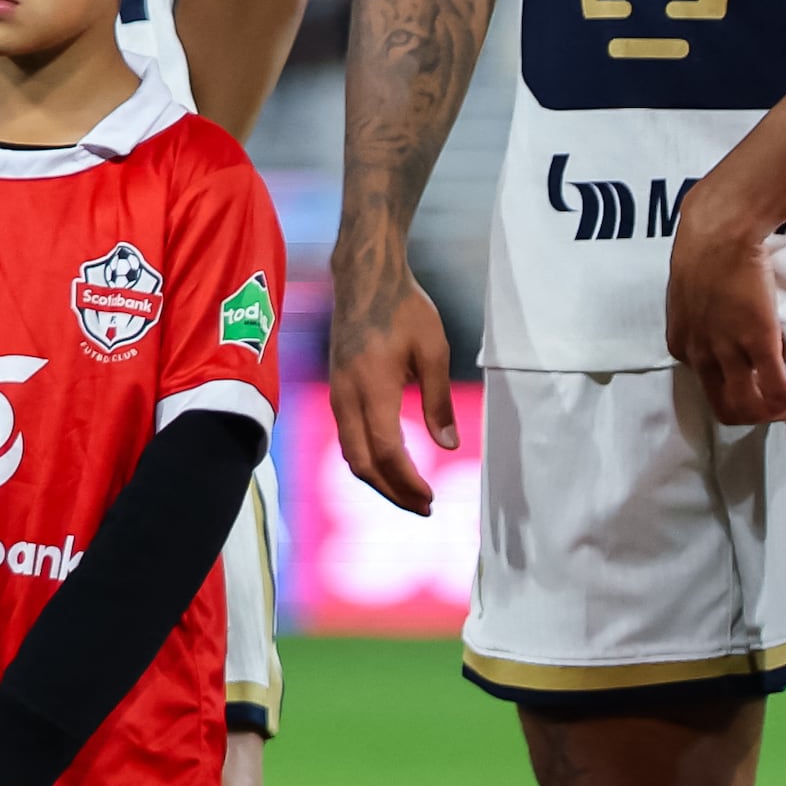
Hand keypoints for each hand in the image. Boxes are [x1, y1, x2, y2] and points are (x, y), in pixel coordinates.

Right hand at [322, 240, 458, 518]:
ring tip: (408, 494)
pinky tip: (389, 465)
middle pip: (363, 463)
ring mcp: (337, 394)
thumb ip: (438, 400)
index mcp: (372, 388)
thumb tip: (448, 445)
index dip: (407, 481)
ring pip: (351, 454)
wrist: (364, 278)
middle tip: (423, 507)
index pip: (387, 451)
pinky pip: (348, 438)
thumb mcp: (433, 350)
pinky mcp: (336, 390)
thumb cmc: (404, 308)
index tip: (431, 498)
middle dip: (392, 491)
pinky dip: (368, 460)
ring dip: (378, 480)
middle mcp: (347, 397)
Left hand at [665, 209, 785, 427]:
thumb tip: (722, 322)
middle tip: (777, 406)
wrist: (720, 229)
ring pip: (751, 406)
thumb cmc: (703, 248)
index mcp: (681, 344)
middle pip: (726, 408)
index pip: (706, 386)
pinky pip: (778, 388)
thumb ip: (701, 317)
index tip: (756, 380)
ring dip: (775, 412)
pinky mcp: (757, 342)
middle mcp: (700, 355)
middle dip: (755, 415)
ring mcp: (728, 351)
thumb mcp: (689, 293)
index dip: (736, 390)